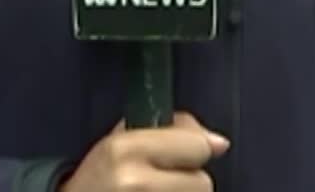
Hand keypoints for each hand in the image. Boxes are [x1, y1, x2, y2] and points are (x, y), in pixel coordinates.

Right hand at [59, 111, 229, 191]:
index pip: (196, 147)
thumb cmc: (96, 180)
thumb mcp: (118, 142)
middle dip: (188, 181)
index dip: (192, 150)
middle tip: (161, 182)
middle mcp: (135, 182)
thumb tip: (218, 143)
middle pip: (203, 183)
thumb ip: (166, 132)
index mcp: (124, 150)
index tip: (180, 154)